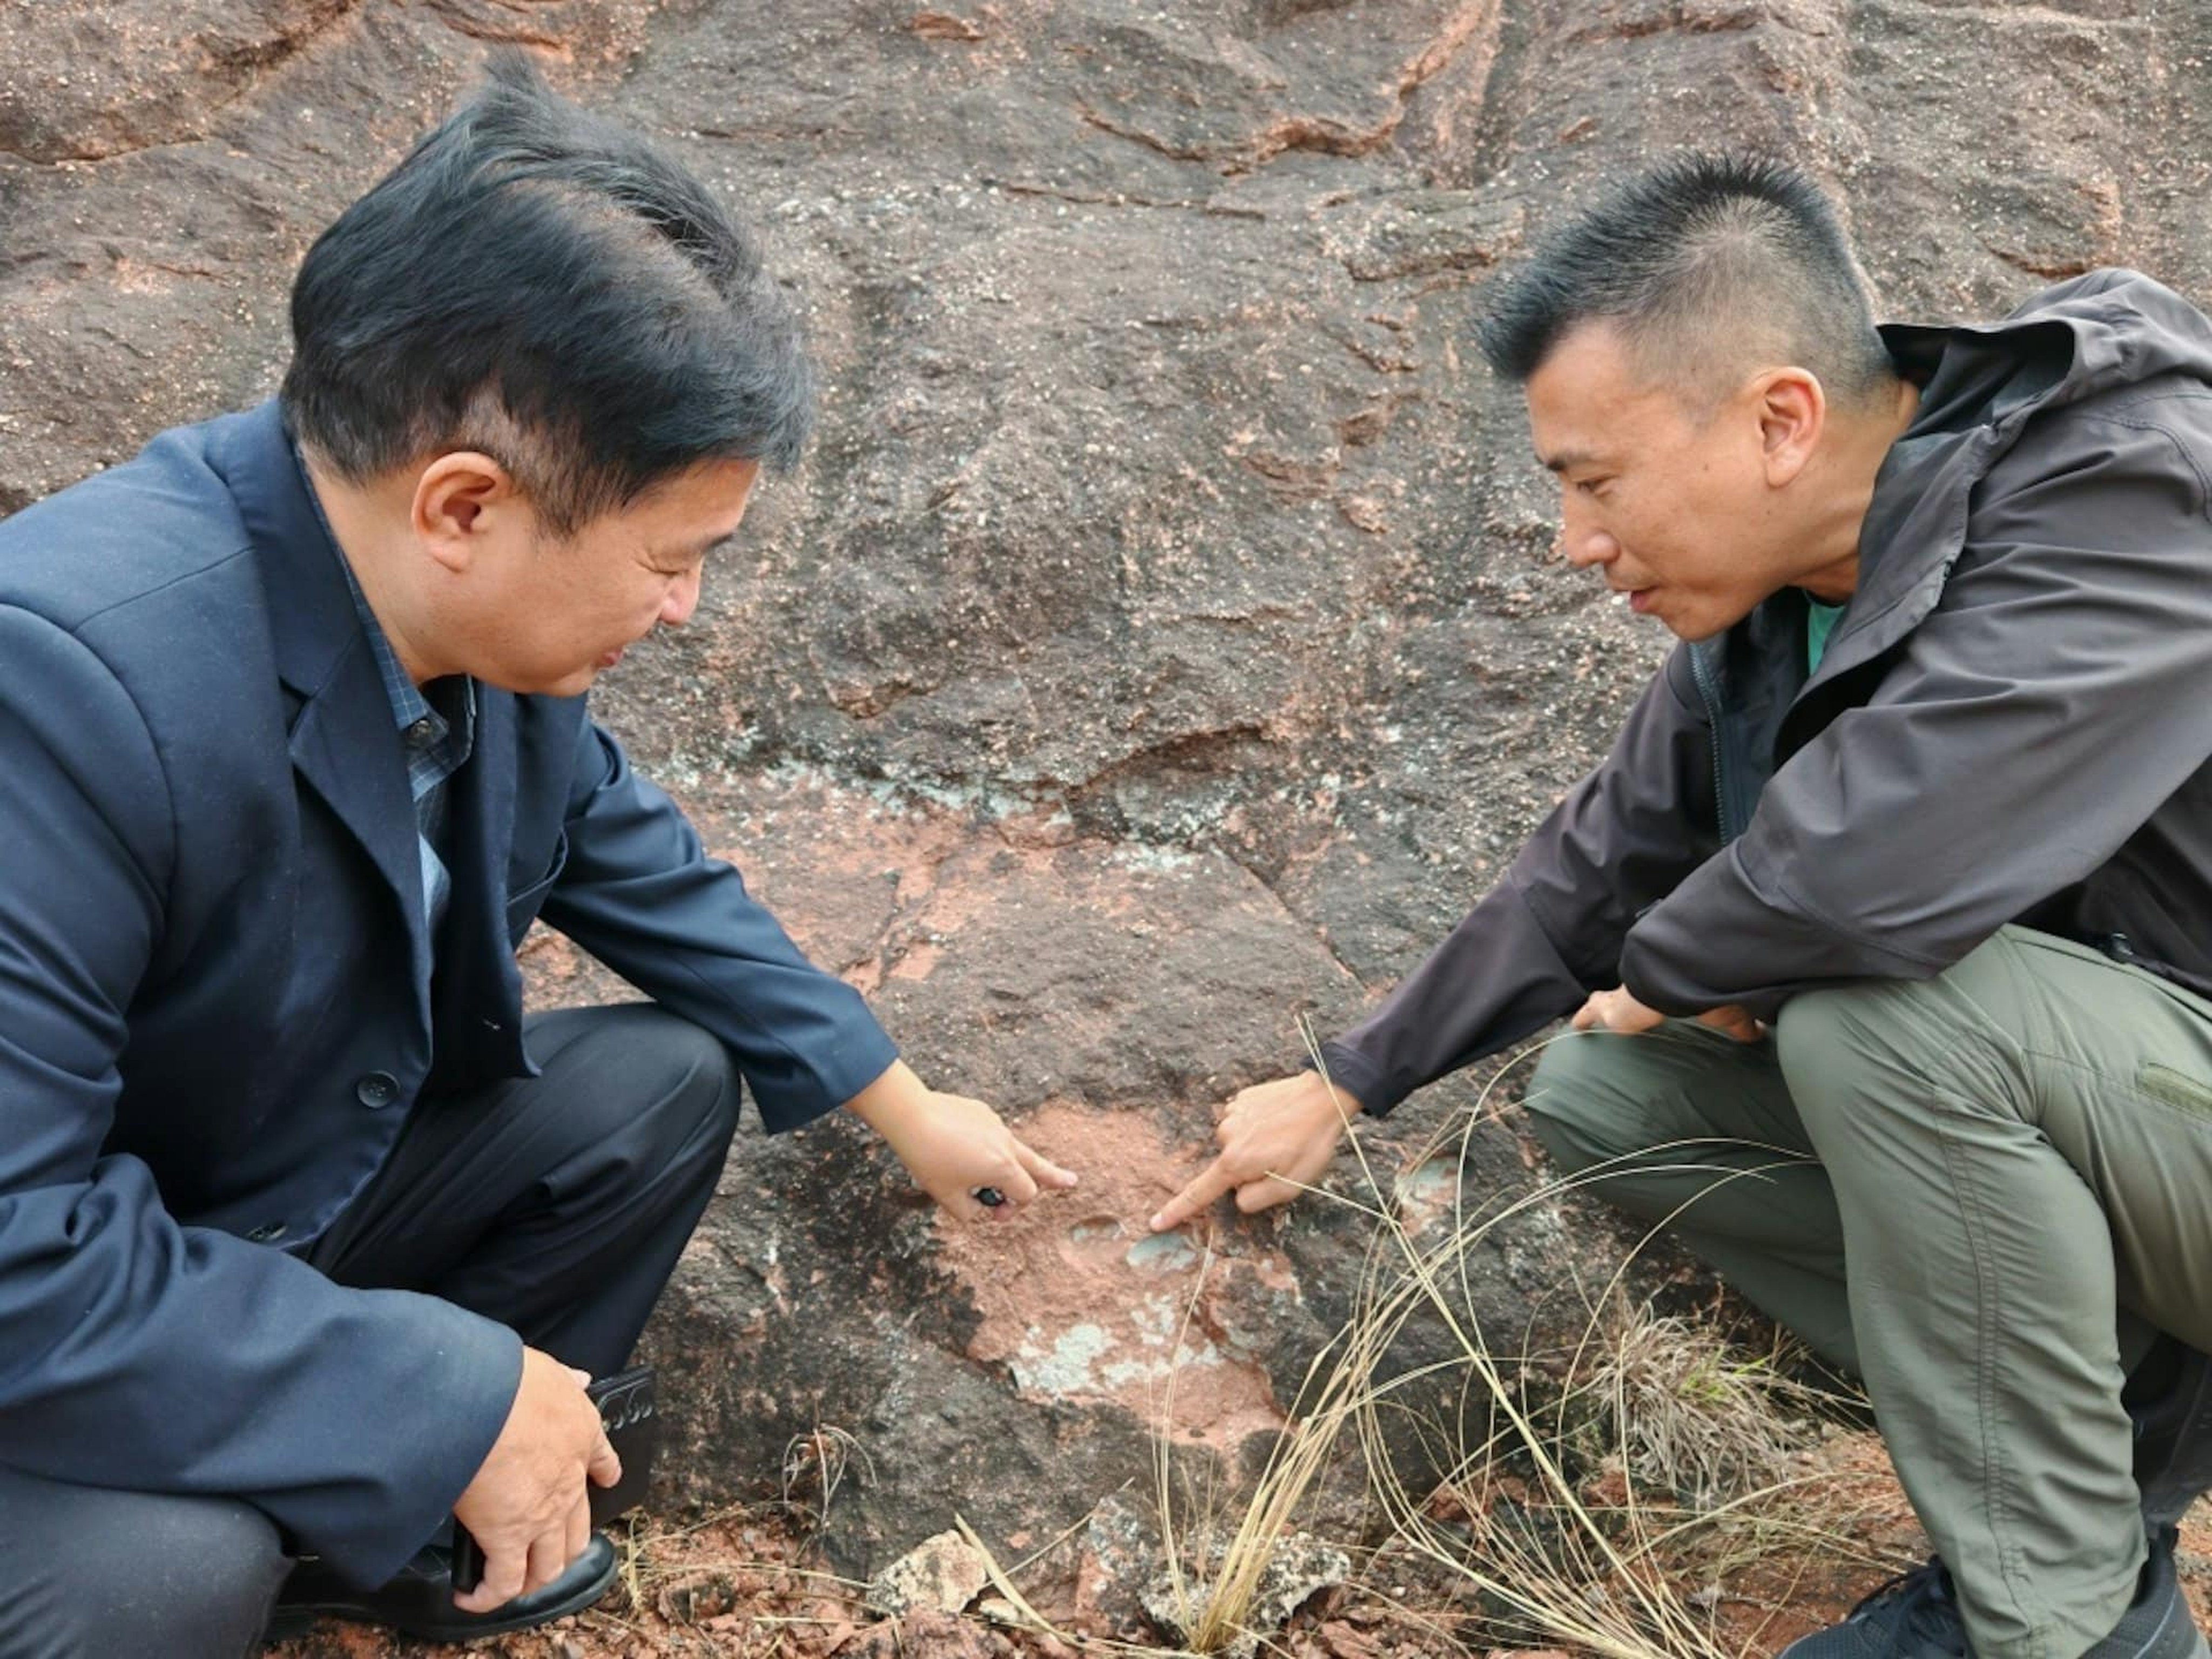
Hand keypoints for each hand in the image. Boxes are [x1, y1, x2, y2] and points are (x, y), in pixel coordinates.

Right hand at [451, 1348, 620, 1613]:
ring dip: (532, 1578)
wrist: (482, 1401)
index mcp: (582, 1435)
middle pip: (578, 1531)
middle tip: (547, 1552)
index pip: (604, 1461)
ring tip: (515, 1582)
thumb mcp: (549, 1369)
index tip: (606, 1482)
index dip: (605, 1475)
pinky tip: (473, 1597)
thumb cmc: (508, 1380)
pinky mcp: (508, 1538)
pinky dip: (489, 1596)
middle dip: (565, 1547)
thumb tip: (582, 1378)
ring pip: (549, 1565)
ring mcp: (543, 1515)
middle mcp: (569, 1482)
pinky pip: (505, 1582)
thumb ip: (566, 1380)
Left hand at [844, 1061, 1077, 1220]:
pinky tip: (961, 1147)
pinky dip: (987, 1147)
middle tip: (1071, 1182)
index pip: (1026, 1194)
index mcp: (1002, 1167)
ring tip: (1020, 1169)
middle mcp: (1006, 1144)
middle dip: (1055, 1177)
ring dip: (1015, 1164)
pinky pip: (992, 1135)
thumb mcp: (947, 1197)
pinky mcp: (983, 1113)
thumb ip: (969, 1212)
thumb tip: (979, 1211)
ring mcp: (996, 1125)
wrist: (910, 1116)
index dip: (1013, 1209)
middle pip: (1038, 1166)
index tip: (992, 1213)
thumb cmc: (928, 1158)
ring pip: (1015, 1149)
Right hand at [1148, 1071, 1362, 1231]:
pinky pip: (1244, 1122)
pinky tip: (1277, 1120)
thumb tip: (1238, 1195)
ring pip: (1238, 1144)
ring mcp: (1232, 1113)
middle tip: (1282, 1158)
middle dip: (1250, 1169)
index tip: (1156, 1222)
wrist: (1324, 1096)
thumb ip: (1256, 1199)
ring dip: (1256, 1145)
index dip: (1178, 1210)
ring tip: (1284, 1135)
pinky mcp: (1241, 1098)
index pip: (1200, 1193)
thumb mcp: (1290, 1186)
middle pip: (1230, 1168)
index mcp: (1235, 1162)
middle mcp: (1225, 1136)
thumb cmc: (1310, 1145)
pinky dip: (1257, 1126)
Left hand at [1571, 986, 1762, 1042]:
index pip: (1658, 988)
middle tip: (1615, 1007)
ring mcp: (1625, 996)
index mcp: (1668, 986)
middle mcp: (1644, 986)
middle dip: (1621, 999)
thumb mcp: (1728, 1012)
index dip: (1655, 994)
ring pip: (1607, 999)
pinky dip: (1585, 1017)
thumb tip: (1761, 1034)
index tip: (1652, 1000)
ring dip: (1601, 1006)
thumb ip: (1740, 1024)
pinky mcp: (1613, 1008)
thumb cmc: (1709, 989)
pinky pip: (1593, 1010)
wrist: (1684, 976)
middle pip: (1628, 992)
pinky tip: (1576, 1026)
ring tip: (1591, 1017)